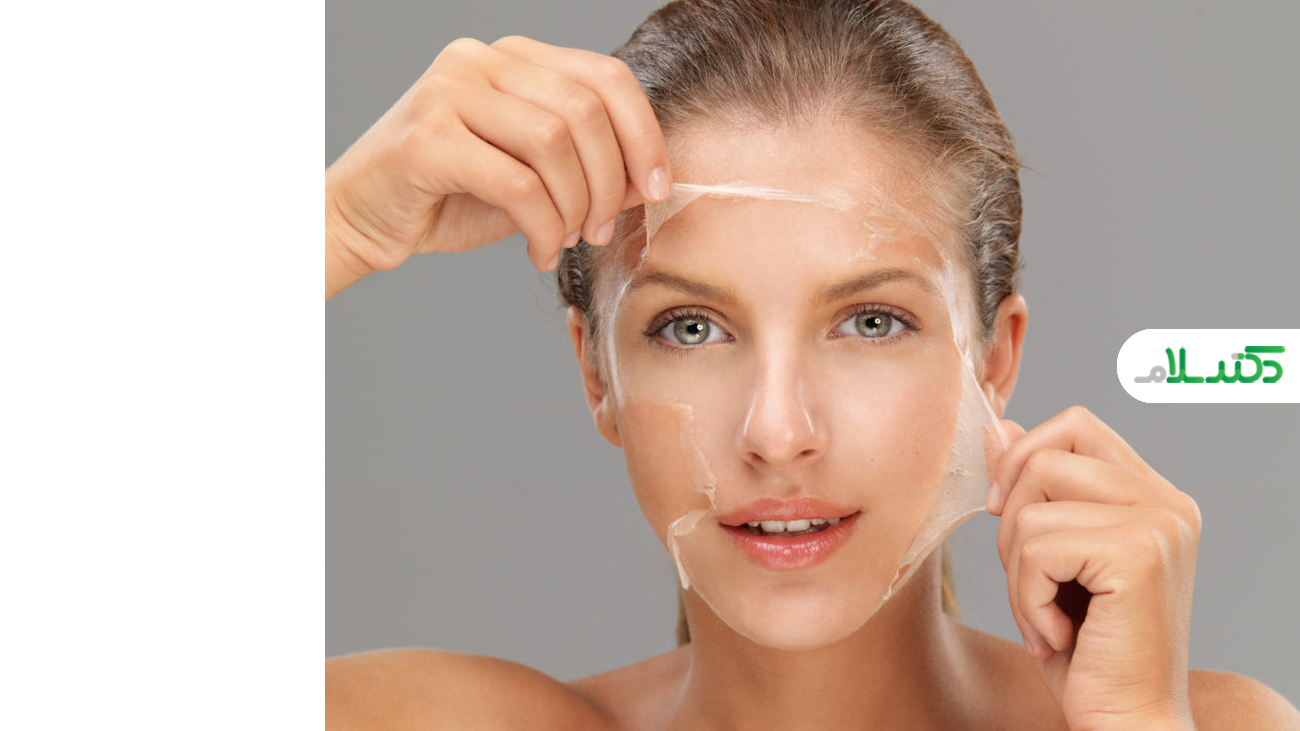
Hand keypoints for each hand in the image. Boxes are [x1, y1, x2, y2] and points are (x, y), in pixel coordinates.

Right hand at [325, 35, 671, 294]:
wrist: (362, 219)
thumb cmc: (448, 197)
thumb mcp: (533, 179)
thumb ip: (587, 168)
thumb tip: (651, 180)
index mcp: (512, 58)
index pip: (603, 76)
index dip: (644, 134)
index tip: (656, 188)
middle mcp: (480, 61)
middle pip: (584, 109)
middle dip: (609, 181)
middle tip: (600, 230)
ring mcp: (448, 92)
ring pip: (553, 142)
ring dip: (575, 206)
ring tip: (566, 239)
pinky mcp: (425, 137)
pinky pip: (515, 182)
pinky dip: (542, 226)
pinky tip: (537, 251)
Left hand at [988, 406, 1200, 729]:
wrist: (1126, 722)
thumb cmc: (1086, 652)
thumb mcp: (1046, 560)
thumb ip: (1031, 488)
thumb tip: (997, 427)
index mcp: (1152, 495)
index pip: (1074, 425)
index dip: (1022, 460)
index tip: (1004, 514)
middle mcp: (1166, 501)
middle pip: (1044, 456)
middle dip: (1011, 522)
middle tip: (1030, 582)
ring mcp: (1158, 523)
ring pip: (1031, 507)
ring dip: (1016, 573)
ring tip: (1047, 618)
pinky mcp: (1138, 554)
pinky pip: (1035, 548)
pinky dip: (1026, 599)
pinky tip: (1058, 635)